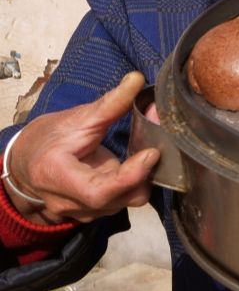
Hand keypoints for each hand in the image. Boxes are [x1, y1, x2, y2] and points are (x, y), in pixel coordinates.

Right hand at [6, 72, 160, 224]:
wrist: (28, 162)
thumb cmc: (51, 137)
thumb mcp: (77, 118)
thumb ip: (109, 104)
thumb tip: (137, 79)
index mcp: (56, 177)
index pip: (97, 191)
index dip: (129, 176)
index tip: (152, 153)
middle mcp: (68, 202)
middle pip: (117, 200)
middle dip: (143, 175)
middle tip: (157, 147)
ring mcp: (82, 212)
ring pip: (124, 203)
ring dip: (143, 178)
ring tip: (149, 150)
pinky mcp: (95, 211)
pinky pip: (123, 201)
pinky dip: (137, 183)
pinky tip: (140, 163)